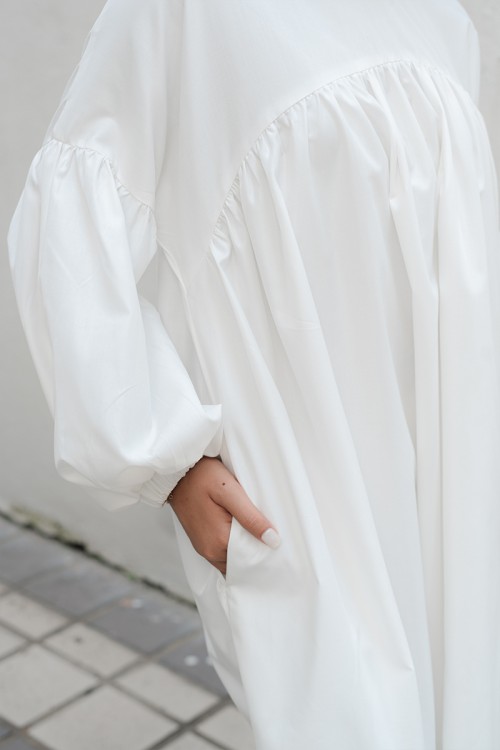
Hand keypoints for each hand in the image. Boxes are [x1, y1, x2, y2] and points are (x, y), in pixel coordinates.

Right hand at [167, 456, 280, 575]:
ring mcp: (203, 548)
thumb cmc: (203, 476)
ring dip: (245, 548)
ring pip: (232, 559)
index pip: (251, 561)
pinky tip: (242, 529)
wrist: (176, 471)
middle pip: (241, 563)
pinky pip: (222, 552)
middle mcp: (209, 551)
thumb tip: (273, 541)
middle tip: (272, 536)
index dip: (266, 554)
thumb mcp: (230, 491)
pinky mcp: (201, 541)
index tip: (279, 543)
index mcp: (219, 542)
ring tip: (258, 531)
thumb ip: (250, 517)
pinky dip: (234, 546)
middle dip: (256, 552)